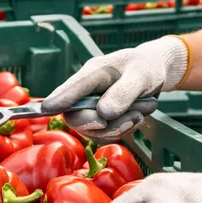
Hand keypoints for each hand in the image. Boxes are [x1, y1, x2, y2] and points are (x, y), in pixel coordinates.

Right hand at [41, 36, 187, 140]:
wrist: (155, 72)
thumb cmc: (145, 68)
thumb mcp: (140, 76)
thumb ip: (123, 93)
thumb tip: (103, 113)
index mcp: (93, 73)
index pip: (71, 88)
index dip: (59, 99)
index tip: (46, 109)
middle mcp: (88, 91)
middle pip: (75, 116)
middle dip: (101, 124)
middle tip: (131, 117)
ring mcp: (93, 106)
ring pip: (92, 130)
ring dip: (119, 127)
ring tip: (140, 113)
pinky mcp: (103, 119)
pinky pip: (105, 135)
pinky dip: (124, 130)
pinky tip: (138, 117)